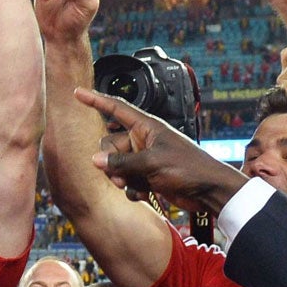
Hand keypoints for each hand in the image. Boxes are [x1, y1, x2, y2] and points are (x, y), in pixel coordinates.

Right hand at [75, 87, 248, 215]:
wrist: (208, 191)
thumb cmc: (187, 168)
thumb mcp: (151, 163)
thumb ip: (121, 162)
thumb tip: (96, 161)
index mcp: (146, 127)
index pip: (116, 108)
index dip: (96, 100)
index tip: (78, 93)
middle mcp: (143, 140)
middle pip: (111, 146)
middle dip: (110, 162)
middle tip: (120, 176)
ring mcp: (145, 159)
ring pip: (117, 166)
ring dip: (121, 178)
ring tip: (132, 186)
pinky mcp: (148, 176)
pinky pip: (128, 181)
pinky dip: (132, 189)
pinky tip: (144, 194)